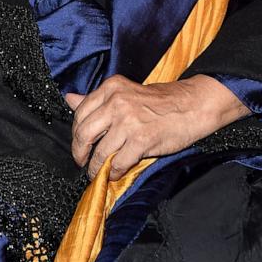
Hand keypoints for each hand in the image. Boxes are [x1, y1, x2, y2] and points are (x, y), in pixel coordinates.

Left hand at [65, 74, 248, 180]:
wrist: (192, 105)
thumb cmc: (159, 102)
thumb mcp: (124, 92)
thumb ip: (96, 99)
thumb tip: (70, 99)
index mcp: (111, 88)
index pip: (80, 112)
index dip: (76, 133)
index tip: (79, 144)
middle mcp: (117, 101)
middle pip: (84, 133)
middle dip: (80, 152)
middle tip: (82, 162)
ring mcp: (129, 120)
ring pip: (100, 151)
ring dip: (96, 167)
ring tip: (97, 172)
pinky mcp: (142, 139)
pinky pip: (119, 162)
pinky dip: (114, 172)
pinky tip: (115, 173)